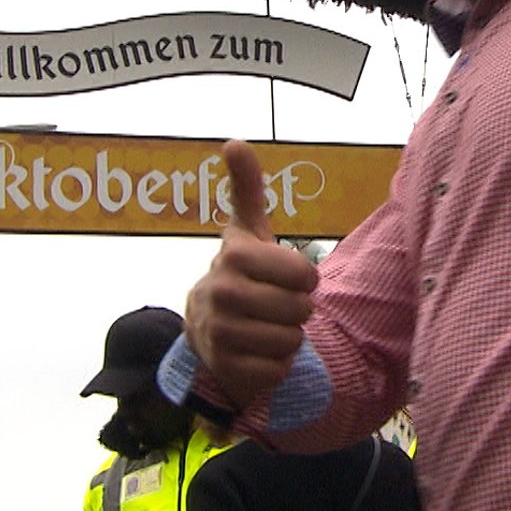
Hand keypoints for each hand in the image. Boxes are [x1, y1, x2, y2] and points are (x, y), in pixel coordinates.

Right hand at [185, 140, 319, 405]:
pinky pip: (279, 370)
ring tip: (265, 327)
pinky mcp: (226, 368)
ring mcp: (219, 333)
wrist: (205, 330)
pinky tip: (256, 353)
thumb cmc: (242, 275)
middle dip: (297, 311)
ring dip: (288, 338)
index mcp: (234, 255)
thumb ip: (246, 188)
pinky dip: (277, 365)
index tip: (286, 278)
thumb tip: (234, 140)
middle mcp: (220, 292)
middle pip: (301, 310)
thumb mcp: (248, 232)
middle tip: (274, 306)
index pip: (305, 275)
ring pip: (292, 341)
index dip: (305, 280)